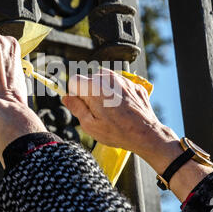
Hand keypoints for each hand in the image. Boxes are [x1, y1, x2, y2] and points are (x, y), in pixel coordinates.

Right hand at [62, 68, 212, 200]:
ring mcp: (122, 79)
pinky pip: (117, 86)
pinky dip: (117, 95)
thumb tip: (66, 97)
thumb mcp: (90, 125)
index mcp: (94, 87)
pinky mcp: (133, 84)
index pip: (74, 81)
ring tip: (111, 112)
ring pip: (103, 82)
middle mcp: (107, 78)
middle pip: (89, 80)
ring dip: (103, 93)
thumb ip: (76, 107)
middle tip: (98, 113)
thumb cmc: (117, 132)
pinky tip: (122, 109)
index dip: (75, 95)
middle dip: (89, 94)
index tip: (82, 106)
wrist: (146, 134)